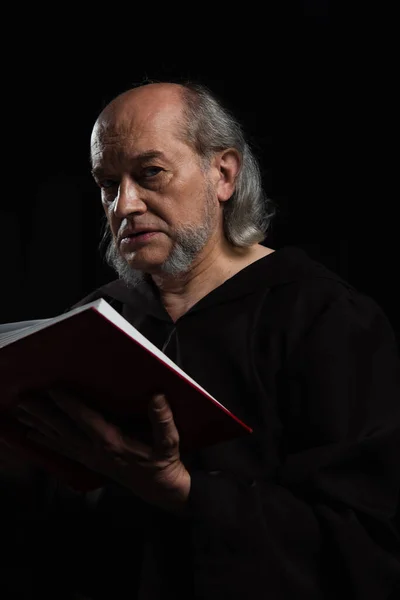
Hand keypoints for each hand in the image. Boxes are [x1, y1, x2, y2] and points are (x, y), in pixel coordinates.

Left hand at [16, 390, 190, 512]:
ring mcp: (90, 457)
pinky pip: (62, 450)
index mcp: (113, 442)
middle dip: (43, 414)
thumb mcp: (169, 442)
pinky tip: (33, 435)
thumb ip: (163, 420)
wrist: (159, 489)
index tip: (53, 390)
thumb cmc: (163, 462)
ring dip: (39, 425)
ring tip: (21, 413)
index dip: (69, 405)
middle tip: (24, 400)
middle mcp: (96, 449)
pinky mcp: (89, 462)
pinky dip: (46, 441)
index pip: (86, 419)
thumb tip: (157, 397)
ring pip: (59, 439)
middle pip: (64, 430)